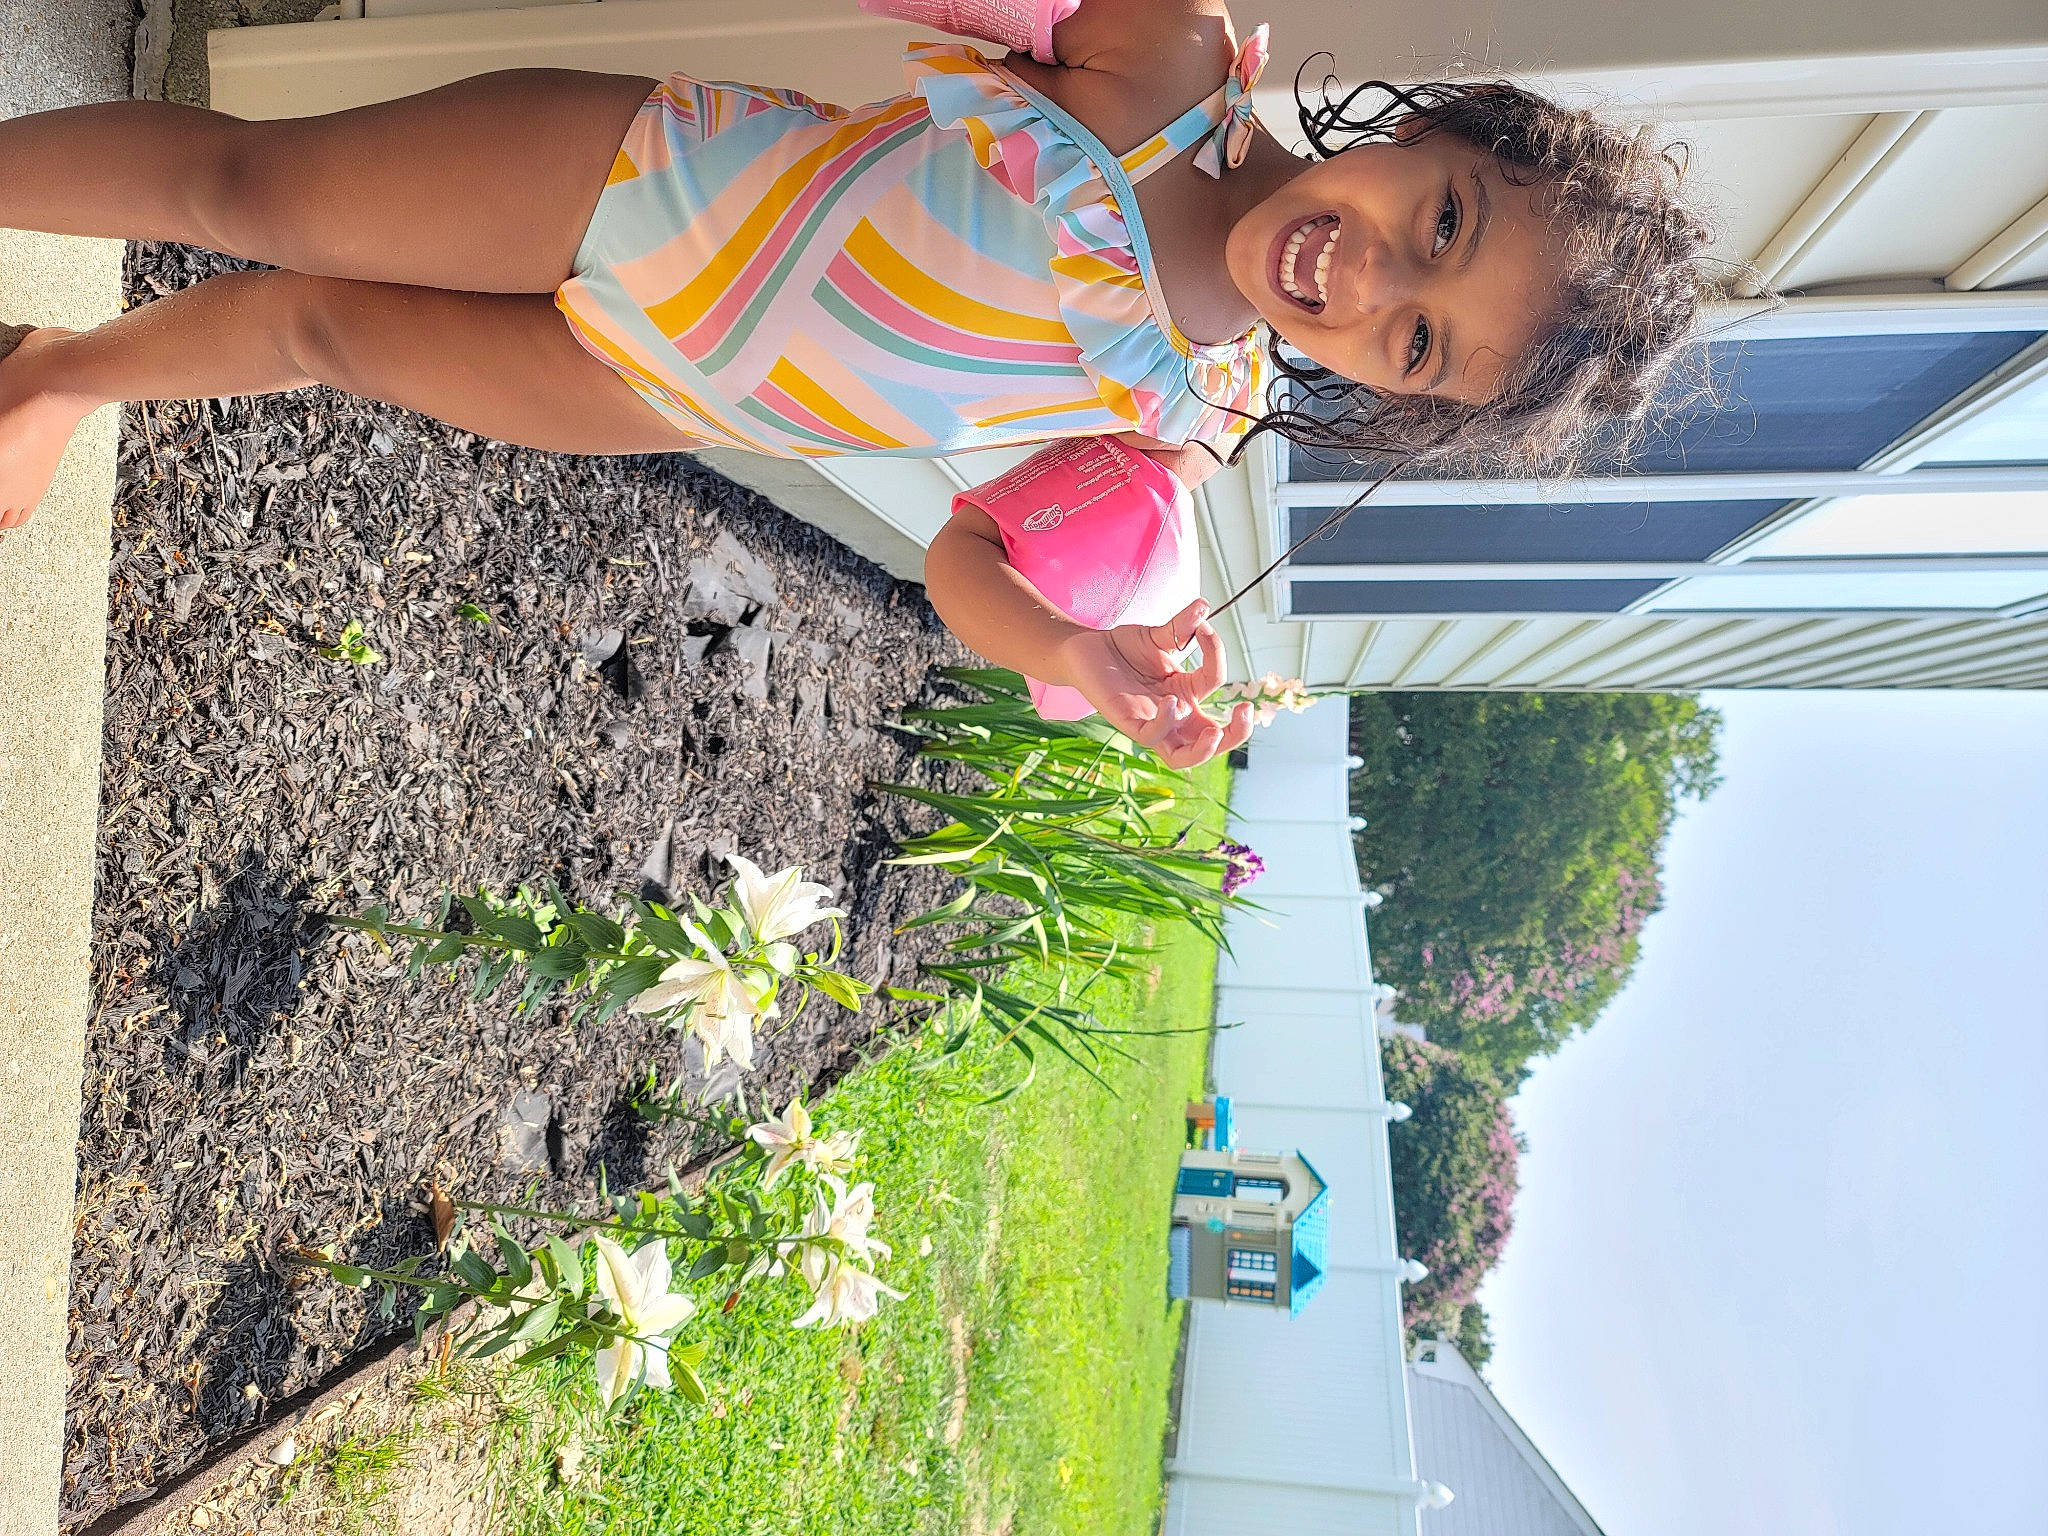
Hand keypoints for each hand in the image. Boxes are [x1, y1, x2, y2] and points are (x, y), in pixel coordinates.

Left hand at [1054, 599, 1254, 768]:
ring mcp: (1152, 721)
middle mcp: (1174, 712)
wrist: (1087, 648)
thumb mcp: (1158, 635)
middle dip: (1237, 734)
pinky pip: (1151, 738)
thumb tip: (1204, 607)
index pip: (1214, 683)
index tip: (1204, 629)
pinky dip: (1165, 723)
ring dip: (1205, 749)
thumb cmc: (1124, 648)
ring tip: (1215, 731)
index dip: (1216, 654)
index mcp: (1186, 692)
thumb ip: (1182, 626)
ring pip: (1183, 757)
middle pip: (1213, 741)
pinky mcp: (1128, 723)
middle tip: (1246, 711)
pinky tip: (1170, 702)